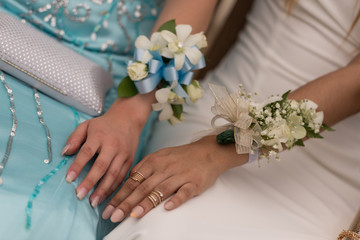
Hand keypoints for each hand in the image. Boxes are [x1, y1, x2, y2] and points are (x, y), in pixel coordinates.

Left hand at [63, 94, 152, 207]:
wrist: (128, 119)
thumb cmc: (104, 125)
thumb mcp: (86, 125)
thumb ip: (74, 138)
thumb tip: (65, 153)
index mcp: (100, 136)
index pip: (87, 152)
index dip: (78, 166)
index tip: (68, 179)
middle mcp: (113, 145)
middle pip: (101, 166)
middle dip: (90, 182)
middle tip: (79, 195)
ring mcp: (123, 154)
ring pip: (113, 174)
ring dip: (103, 189)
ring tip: (92, 202)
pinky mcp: (130, 160)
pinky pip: (122, 177)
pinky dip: (113, 188)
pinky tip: (105, 197)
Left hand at [102, 136, 246, 221]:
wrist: (208, 151)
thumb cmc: (182, 156)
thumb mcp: (160, 156)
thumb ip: (144, 167)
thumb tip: (129, 179)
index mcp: (154, 161)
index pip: (132, 181)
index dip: (119, 195)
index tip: (108, 208)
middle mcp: (165, 168)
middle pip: (143, 187)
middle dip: (126, 202)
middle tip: (113, 216)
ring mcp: (180, 175)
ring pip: (161, 190)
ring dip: (146, 203)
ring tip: (133, 215)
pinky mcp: (195, 182)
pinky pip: (185, 192)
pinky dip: (176, 200)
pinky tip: (167, 208)